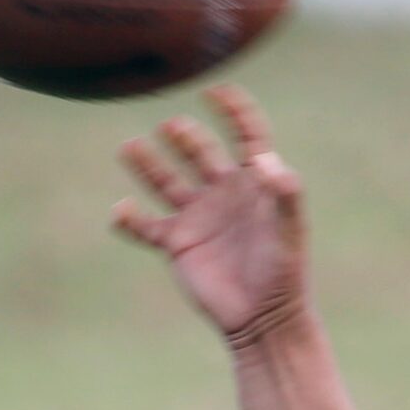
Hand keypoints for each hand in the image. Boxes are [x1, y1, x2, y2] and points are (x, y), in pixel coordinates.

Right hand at [111, 85, 309, 350]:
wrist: (263, 318)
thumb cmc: (283, 273)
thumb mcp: (290, 232)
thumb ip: (283, 194)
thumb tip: (263, 159)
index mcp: (254, 183)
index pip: (246, 135)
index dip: (235, 110)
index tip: (217, 91)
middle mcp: (222, 193)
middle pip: (200, 151)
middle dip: (186, 136)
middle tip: (173, 126)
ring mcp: (197, 217)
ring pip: (166, 181)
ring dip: (148, 163)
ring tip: (130, 147)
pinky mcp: (177, 244)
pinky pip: (146, 226)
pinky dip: (129, 218)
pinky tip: (120, 210)